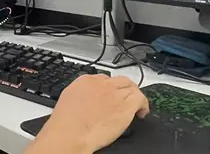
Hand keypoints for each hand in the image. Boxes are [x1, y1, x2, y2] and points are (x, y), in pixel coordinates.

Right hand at [26, 75, 148, 153]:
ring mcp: (115, 94)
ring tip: (137, 106)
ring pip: (132, 88)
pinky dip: (143, 104)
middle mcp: (103, 84)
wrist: (72, 132)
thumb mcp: (68, 98)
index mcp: (86, 80)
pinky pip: (140, 99)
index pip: (104, 78)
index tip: (111, 95)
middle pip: (120, 80)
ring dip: (135, 96)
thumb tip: (86, 98)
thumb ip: (81, 94)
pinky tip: (141, 112)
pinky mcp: (126, 106)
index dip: (110, 88)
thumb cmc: (66, 121)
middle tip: (126, 98)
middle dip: (124, 89)